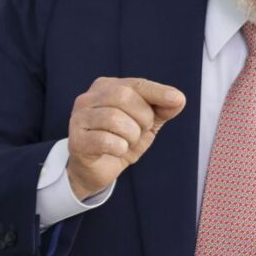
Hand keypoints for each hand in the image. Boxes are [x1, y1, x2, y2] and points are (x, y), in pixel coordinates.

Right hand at [66, 77, 185, 199]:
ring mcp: (79, 119)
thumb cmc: (121, 140)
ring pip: (113, 118)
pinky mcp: (77, 141)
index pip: (136, 84)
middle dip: (143, 117)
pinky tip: (118, 150)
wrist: (96, 171)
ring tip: (129, 142)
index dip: (158, 92)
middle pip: (124, 97)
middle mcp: (88, 98)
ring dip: (131, 135)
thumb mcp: (146, 124)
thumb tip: (178, 99)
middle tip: (142, 131)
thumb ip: (162, 109)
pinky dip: (120, 147)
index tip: (177, 100)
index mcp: (106, 87)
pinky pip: (104, 140)